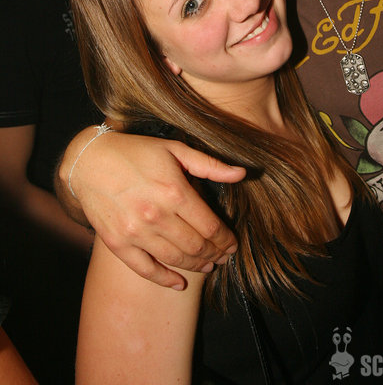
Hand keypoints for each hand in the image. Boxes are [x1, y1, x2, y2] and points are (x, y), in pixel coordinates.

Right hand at [57, 130, 245, 288]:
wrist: (89, 161)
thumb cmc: (136, 152)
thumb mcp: (175, 149)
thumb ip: (210, 165)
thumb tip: (242, 173)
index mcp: (174, 192)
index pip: (210, 226)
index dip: (226, 239)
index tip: (232, 244)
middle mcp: (156, 215)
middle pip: (196, 246)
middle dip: (215, 254)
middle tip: (224, 257)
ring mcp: (135, 232)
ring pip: (175, 259)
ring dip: (197, 266)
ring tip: (208, 266)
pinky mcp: (117, 243)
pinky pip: (145, 269)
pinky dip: (165, 279)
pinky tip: (179, 283)